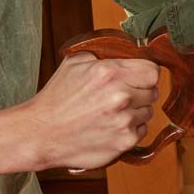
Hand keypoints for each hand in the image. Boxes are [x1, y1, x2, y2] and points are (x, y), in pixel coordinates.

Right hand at [16, 53, 159, 170]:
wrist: (40, 133)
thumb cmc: (56, 99)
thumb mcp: (74, 64)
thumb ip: (104, 56)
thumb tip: (126, 53)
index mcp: (110, 72)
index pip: (152, 70)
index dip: (145, 74)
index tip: (138, 79)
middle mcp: (121, 95)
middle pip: (153, 91)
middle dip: (140, 93)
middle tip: (120, 98)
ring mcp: (125, 120)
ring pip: (148, 111)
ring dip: (135, 112)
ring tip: (111, 114)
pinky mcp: (125, 140)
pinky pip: (142, 130)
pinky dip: (130, 129)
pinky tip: (111, 127)